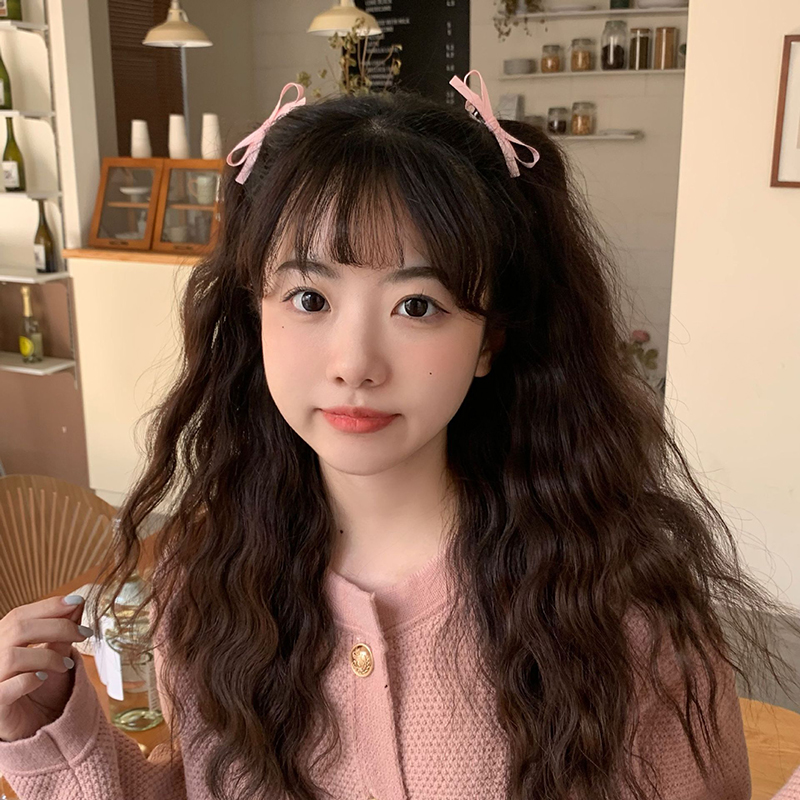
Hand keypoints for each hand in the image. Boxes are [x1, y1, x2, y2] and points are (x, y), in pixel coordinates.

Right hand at [0, 595, 91, 741]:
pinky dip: (28, 680)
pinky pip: (5, 689)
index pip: (19, 615)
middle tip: (84, 634)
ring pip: (12, 656)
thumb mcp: (55, 656)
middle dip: (57, 627)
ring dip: (47, 656)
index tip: (78, 601)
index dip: (49, 606)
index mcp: (2, 640)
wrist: (32, 726)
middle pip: (18, 629)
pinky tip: (43, 679)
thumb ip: (62, 632)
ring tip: (65, 665)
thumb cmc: (41, 688)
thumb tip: (77, 603)